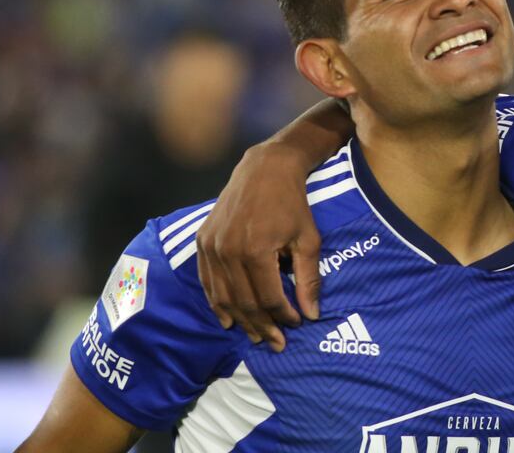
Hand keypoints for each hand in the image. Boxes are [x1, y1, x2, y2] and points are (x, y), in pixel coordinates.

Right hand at [196, 141, 321, 351]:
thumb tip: (312, 314)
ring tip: (254, 337)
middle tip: (276, 344)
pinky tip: (227, 319)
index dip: (283, 316)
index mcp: (256, 251)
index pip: (268, 298)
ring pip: (223, 296)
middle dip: (261, 327)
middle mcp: (228, 251)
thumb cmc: (293, 204)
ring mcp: (211, 246)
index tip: (296, 325)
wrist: (264, 169)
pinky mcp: (201, 241)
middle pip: (244, 302)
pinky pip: (207, 281)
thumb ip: (308, 278)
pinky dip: (216, 302)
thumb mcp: (309, 239)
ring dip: (239, 320)